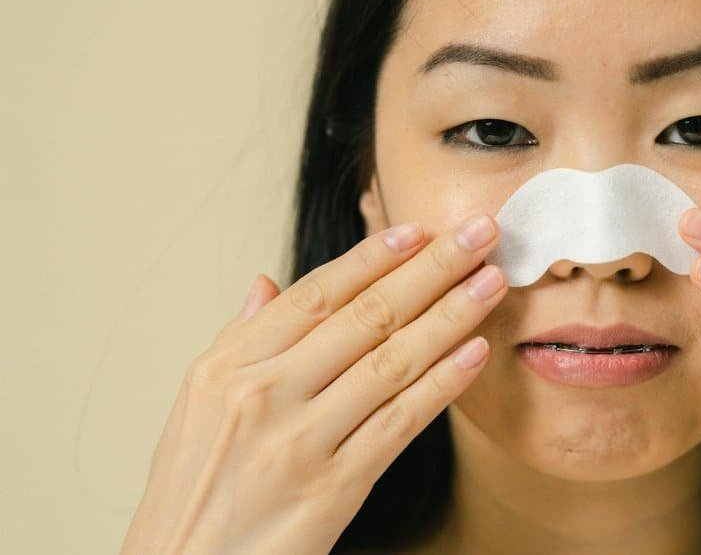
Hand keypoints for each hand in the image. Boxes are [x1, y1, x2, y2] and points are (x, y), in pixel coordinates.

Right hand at [120, 213, 507, 554]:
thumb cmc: (194, 488)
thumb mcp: (196, 406)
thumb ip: (238, 339)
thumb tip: (267, 283)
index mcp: (228, 365)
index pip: (316, 294)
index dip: (374, 256)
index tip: (419, 228)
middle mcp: (263, 394)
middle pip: (365, 316)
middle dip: (431, 268)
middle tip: (479, 234)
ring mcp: (300, 441)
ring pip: (392, 361)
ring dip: (451, 315)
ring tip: (491, 282)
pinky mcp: (333, 487)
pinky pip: (400, 423)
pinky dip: (442, 384)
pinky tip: (476, 352)